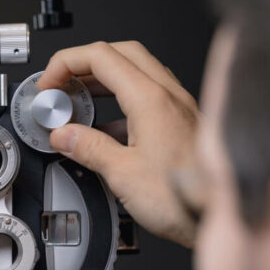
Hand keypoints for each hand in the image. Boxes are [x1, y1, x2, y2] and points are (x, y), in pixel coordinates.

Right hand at [39, 41, 200, 247]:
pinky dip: (119, 102)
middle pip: (119, 54)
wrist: (220, 215)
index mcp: (150, 99)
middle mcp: (168, 95)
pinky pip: (146, 97)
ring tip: (79, 103)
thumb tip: (64, 135)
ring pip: (135, 72)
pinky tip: (105, 128)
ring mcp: (177, 107)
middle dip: (83, 65)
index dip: (66, 64)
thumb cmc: (185, 198)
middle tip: (61, 85)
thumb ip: (89, 149)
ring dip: (102, 81)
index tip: (49, 85)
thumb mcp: (123, 174)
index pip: (100, 57)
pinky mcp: (180, 124)